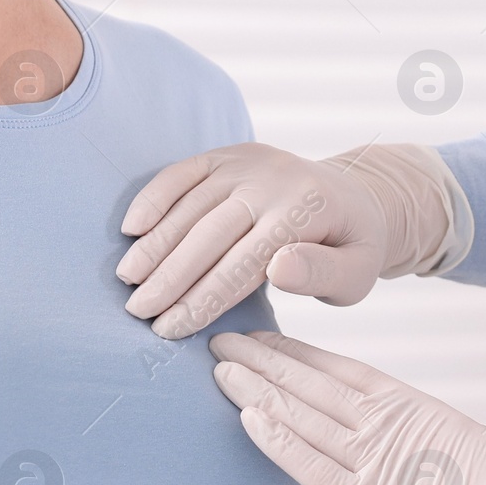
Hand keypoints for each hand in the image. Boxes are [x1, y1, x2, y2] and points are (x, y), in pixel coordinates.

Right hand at [117, 143, 463, 339]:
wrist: (356, 195)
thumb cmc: (352, 247)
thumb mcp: (357, 273)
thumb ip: (323, 274)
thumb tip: (279, 269)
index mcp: (306, 210)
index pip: (242, 263)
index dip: (201, 299)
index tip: (169, 329)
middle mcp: (273, 179)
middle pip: (208, 233)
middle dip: (169, 276)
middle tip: (136, 311)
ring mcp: (247, 162)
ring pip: (190, 204)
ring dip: (155, 242)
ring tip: (128, 279)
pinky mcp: (229, 154)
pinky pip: (183, 172)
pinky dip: (154, 197)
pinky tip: (130, 228)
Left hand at [209, 331, 485, 484]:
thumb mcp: (469, 454)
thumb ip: (428, 446)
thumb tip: (413, 448)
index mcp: (416, 410)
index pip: (343, 372)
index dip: (299, 355)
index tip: (265, 338)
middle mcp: (391, 428)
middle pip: (312, 384)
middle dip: (263, 360)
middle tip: (221, 337)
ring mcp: (377, 465)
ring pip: (303, 415)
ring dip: (256, 390)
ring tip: (218, 366)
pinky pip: (311, 467)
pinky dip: (277, 441)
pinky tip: (246, 418)